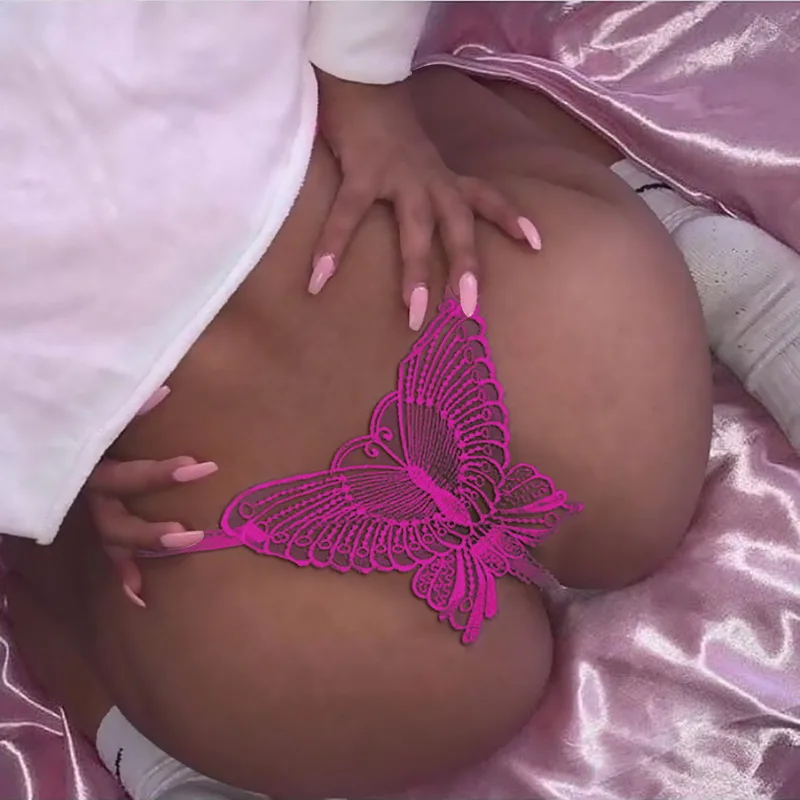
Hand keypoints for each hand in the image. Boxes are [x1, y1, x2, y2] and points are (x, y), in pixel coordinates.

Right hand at [85, 386, 217, 606]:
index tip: (201, 469)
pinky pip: (106, 549)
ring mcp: (87, 507)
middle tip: (194, 534)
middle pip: (114, 520)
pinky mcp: (92, 517)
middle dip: (152, 531)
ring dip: (144, 550)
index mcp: (88, 462)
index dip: (159, 476)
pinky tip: (141, 596)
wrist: (41, 430)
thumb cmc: (83, 416)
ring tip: (179, 557)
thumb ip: (128, 409)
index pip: (125, 477)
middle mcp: (85, 490)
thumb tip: (164, 391)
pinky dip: (123, 572)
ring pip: (111, 538)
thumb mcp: (100, 410)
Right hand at [310, 73, 541, 329]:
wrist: (361, 77)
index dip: (510, 218)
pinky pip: (348, 215)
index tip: (536, 244)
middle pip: (458, 224)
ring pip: (416, 228)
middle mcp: (430, 177)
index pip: (485, 196)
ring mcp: (398, 174)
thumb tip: (420, 219)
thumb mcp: (416, 158)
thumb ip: (421, 185)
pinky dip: (333, 247)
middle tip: (470, 309)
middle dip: (466, 266)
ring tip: (412, 312)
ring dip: (416, 270)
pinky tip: (318, 278)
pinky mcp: (362, 171)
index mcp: (442, 175)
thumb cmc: (386, 126)